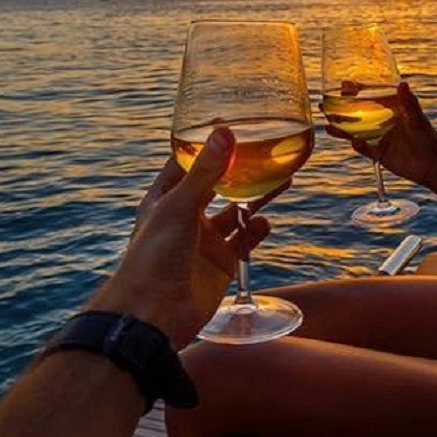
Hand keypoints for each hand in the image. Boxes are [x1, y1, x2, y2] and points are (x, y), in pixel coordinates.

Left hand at [89, 128, 284, 348]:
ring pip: (237, 211)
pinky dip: (257, 231)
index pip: (187, 163)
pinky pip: (245, 241)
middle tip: (268, 151)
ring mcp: (205, 241)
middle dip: (241, 170)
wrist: (154, 313)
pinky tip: (265, 223)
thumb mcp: (179, 206)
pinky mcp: (221, 263)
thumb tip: (225, 131)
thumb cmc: (153, 255)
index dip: (206, 144)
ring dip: (257, 198)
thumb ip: (206, 171)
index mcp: (166, 198)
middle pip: (219, 185)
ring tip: (283, 180)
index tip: (231, 123)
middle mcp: (186, 216)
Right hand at [326, 82, 436, 189]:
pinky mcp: (379, 153)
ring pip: (356, 131)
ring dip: (342, 128)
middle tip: (324, 103)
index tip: (344, 84)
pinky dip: (358, 145)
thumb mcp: (418, 120)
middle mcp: (383, 121)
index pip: (371, 96)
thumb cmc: (429, 139)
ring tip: (328, 124)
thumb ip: (409, 104)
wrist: (432, 167)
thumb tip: (402, 83)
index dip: (357, 90)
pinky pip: (363, 148)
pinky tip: (352, 142)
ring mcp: (379, 137)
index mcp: (392, 109)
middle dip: (341, 108)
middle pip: (358, 112)